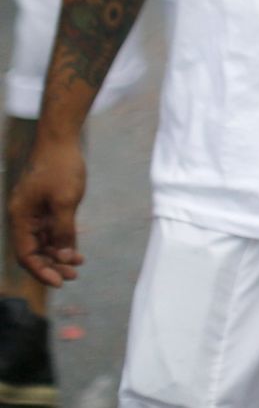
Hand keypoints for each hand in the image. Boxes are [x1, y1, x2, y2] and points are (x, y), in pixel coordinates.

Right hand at [9, 136, 86, 288]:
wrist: (61, 138)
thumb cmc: (61, 167)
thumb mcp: (65, 201)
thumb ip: (63, 230)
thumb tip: (63, 256)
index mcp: (20, 217)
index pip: (26, 254)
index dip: (41, 270)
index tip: (59, 282)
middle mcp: (23, 217)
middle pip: (34, 250)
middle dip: (51, 265)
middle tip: (73, 275)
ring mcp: (34, 211)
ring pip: (43, 241)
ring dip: (58, 254)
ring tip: (78, 265)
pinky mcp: (45, 204)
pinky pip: (51, 229)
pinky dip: (62, 240)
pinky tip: (76, 250)